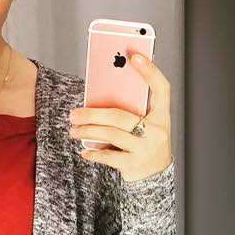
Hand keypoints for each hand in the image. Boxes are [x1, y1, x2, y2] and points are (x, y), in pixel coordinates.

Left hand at [67, 53, 171, 180]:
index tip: (134, 55)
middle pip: (121, 115)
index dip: (150, 71)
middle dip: (93, 113)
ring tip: (73, 130)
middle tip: (74, 113)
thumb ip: (133, 112)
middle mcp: (157, 131)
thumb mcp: (147, 126)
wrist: (155, 179)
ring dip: (88, 131)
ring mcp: (146, 149)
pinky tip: (85, 150)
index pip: (161, 88)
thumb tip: (99, 99)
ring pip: (111, 134)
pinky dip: (94, 153)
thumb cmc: (146, 145)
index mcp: (161, 117)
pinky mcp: (134, 165)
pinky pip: (110, 157)